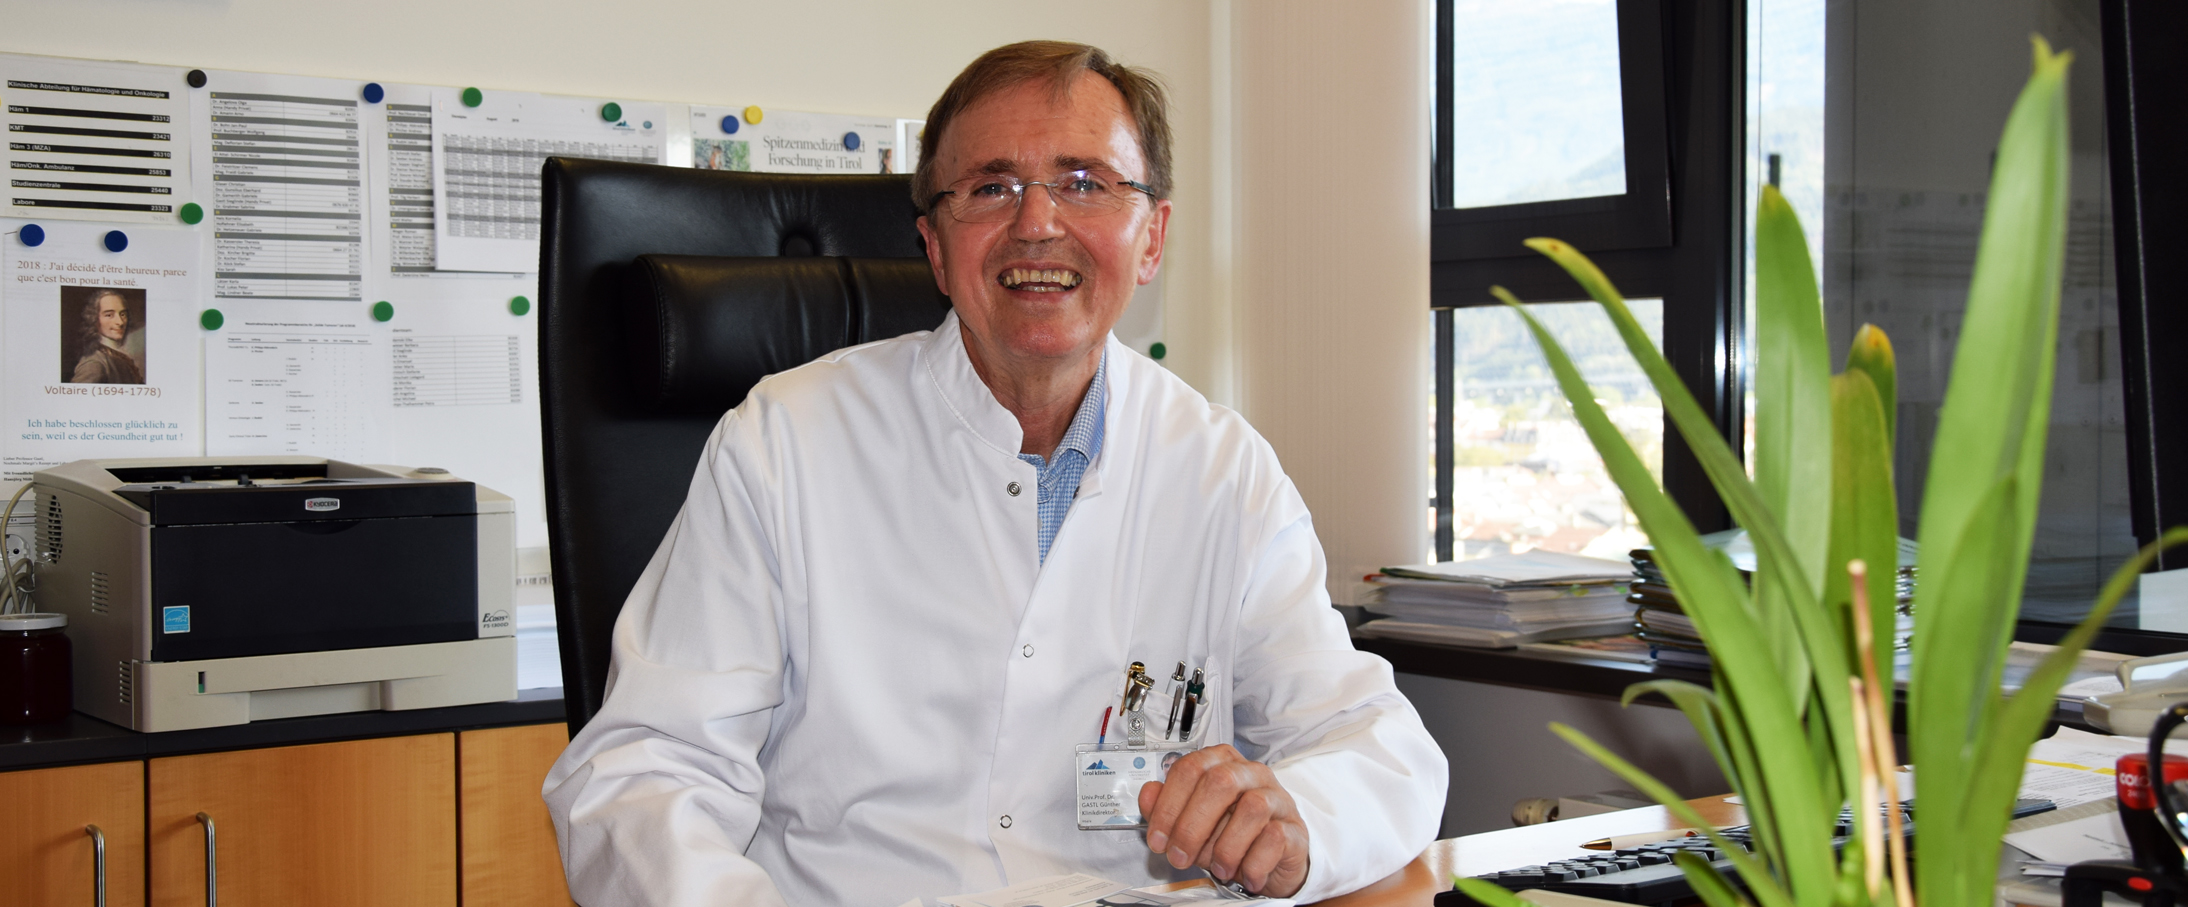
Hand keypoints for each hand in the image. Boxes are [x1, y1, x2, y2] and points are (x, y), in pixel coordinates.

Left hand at [1138, 745, 1309, 896]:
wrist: (1274, 856)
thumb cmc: (1231, 832)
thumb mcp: (1193, 821)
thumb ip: (1168, 806)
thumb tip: (1148, 794)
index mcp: (1222, 763)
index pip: (1190, 768)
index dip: (1168, 805)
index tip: (1158, 837)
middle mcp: (1251, 773)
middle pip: (1220, 782)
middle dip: (1192, 826)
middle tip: (1180, 856)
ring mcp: (1277, 797)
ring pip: (1252, 807)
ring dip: (1226, 847)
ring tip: (1218, 868)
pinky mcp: (1294, 826)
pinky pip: (1274, 837)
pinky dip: (1253, 863)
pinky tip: (1244, 874)